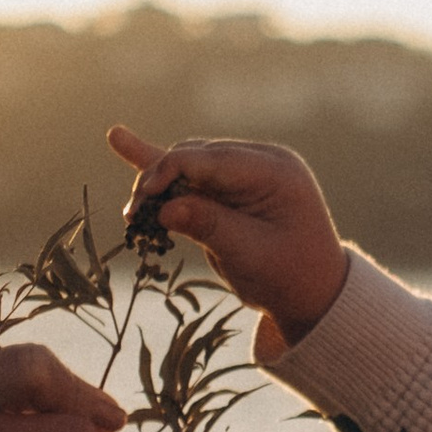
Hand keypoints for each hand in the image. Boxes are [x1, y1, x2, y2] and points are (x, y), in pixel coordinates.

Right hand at [105, 126, 349, 345]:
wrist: (313, 293)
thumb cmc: (289, 276)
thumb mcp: (252, 254)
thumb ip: (210, 226)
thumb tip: (165, 208)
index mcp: (274, 171)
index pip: (211, 158)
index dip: (169, 172)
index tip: (143, 203)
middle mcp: (260, 162)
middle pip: (194, 157)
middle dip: (159, 181)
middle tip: (135, 217)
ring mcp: (244, 171)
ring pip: (187, 165)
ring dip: (158, 186)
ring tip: (135, 213)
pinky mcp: (229, 185)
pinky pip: (189, 170)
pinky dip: (156, 164)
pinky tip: (118, 138)